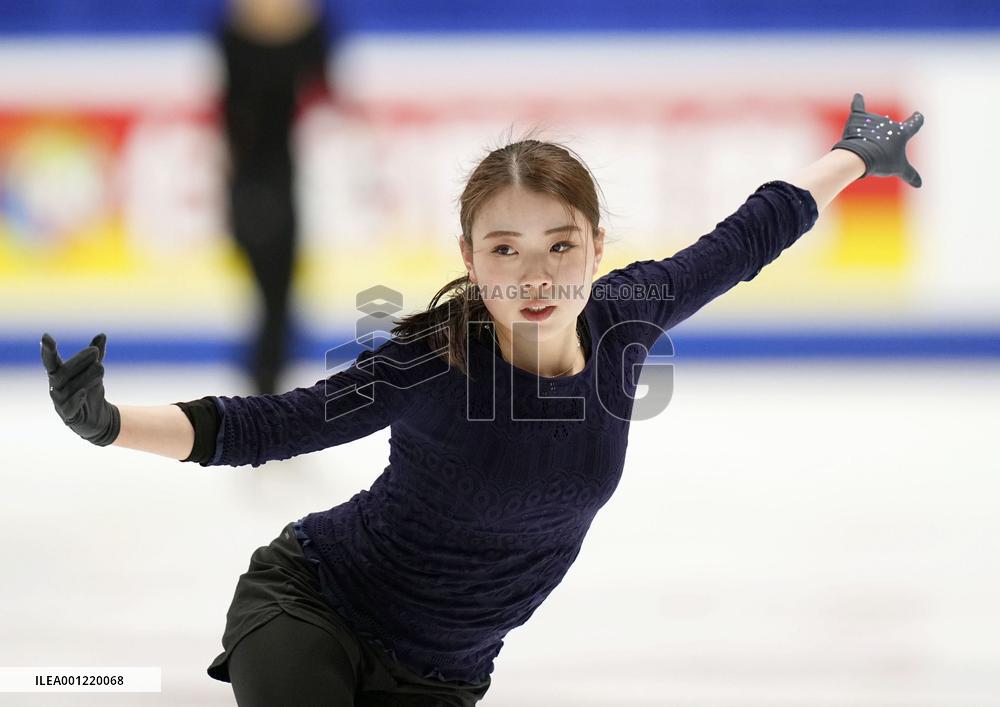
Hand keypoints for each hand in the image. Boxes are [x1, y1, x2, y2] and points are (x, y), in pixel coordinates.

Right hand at [40, 332, 120, 446]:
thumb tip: (102, 334)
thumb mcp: (95, 371)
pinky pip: (69, 408)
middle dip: (79, 360)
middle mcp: (56, 387)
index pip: (50, 361)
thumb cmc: (91, 390)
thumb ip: (97, 355)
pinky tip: (84, 392)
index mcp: (59, 375)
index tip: (45, 337)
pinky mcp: (69, 416)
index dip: (47, 350)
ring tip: (101, 367)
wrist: (98, 417)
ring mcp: (60, 403)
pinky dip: (76, 400)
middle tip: (95, 351)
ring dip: (85, 377)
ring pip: (69, 388)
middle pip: (63, 372)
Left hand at [831, 92, 923, 187]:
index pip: (914, 124)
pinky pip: (858, 107)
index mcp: (902, 132)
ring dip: (872, 128)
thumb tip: (919, 184)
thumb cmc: (882, 161)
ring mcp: (873, 119)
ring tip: (868, 140)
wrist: (860, 155)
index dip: (917, 120)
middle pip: (890, 125)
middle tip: (882, 143)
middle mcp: (889, 122)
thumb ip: (910, 175)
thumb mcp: (898, 169)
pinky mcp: (858, 118)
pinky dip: (858, 101)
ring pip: (874, 122)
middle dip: (887, 133)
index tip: (918, 115)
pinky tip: (857, 96)